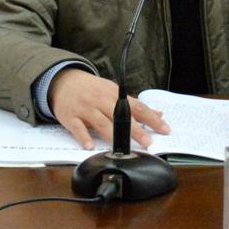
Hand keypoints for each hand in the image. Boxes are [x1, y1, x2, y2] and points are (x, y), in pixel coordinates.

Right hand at [48, 68, 169, 149]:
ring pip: (101, 122)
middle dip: (136, 129)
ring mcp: (85, 108)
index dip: (151, 118)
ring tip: (123, 147)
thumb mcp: (113, 92)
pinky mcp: (70, 116)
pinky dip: (84, 137)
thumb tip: (158, 114)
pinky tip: (90, 146)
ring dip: (113, 135)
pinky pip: (78, 128)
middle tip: (148, 142)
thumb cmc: (91, 89)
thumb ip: (134, 104)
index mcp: (114, 94)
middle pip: (121, 115)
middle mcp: (101, 100)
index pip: (137, 106)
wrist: (63, 81)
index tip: (165, 129)